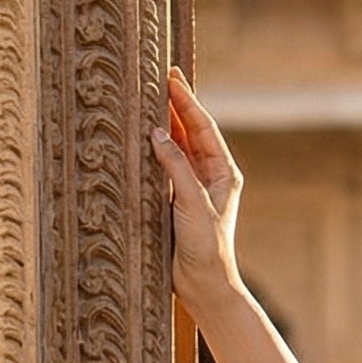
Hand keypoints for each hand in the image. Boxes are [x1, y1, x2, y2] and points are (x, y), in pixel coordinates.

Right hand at [149, 67, 245, 319]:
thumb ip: (176, 166)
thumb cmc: (207, 248)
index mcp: (222, 172)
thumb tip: (157, 133)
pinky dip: (151, 149)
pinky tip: (138, 136)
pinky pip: (162, 167)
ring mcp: (191, 187)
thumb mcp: (192, 203)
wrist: (204, 287)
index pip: (203, 126)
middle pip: (189, 131)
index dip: (186, 100)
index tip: (171, 75)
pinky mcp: (174, 200)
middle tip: (156, 76)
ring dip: (161, 124)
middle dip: (173, 105)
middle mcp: (208, 175)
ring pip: (175, 147)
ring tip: (144, 98)